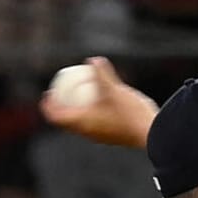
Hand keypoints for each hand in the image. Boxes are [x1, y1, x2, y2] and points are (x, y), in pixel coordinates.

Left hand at [39, 57, 158, 149]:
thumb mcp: (114, 88)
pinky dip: (89, 115)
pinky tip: (100, 104)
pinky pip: (93, 125)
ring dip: (74, 113)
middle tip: (59, 96)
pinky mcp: (111, 137)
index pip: (57, 117)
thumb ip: (102, 74)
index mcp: (82, 123)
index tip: (46, 96)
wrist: (151, 133)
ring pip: (80, 125)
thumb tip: (93, 60)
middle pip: (66, 122)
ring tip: (78, 100)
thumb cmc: (129, 112)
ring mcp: (99, 137)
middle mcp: (88, 133)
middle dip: (60, 109)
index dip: (48, 107)